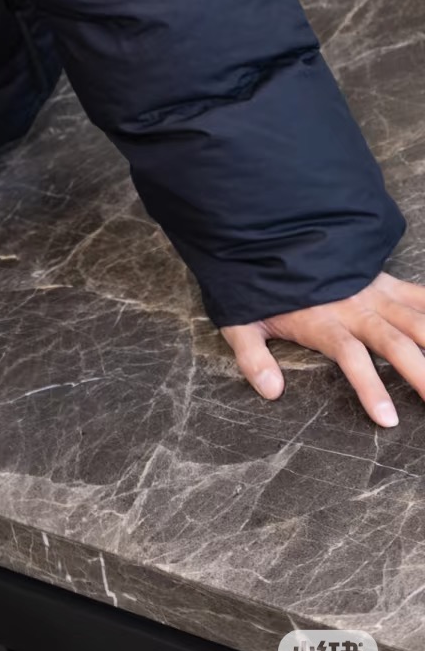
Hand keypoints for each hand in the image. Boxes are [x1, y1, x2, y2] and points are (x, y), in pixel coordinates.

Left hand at [221, 270, 424, 426]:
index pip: (352, 357)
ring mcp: (376, 293)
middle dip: (423, 375)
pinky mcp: (386, 280)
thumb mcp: (244, 318)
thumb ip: (253, 356)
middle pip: (396, 343)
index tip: (387, 419)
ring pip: (419, 321)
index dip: (370, 387)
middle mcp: (356, 308)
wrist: (274, 231)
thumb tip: (270, 390)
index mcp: (324, 321)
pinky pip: (421, 295)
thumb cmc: (262, 281)